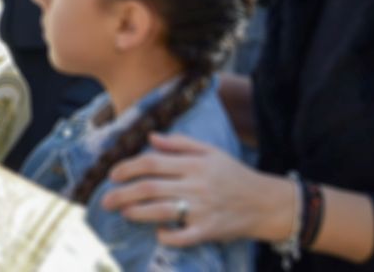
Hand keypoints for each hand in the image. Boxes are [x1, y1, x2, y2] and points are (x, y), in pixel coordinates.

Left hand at [103, 133, 293, 247]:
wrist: (268, 203)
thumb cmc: (235, 175)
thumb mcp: (211, 151)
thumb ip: (180, 143)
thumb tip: (150, 137)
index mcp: (194, 164)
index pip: (152, 163)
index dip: (128, 167)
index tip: (112, 175)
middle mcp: (196, 185)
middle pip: (150, 187)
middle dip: (123, 193)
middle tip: (105, 200)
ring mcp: (203, 209)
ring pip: (161, 211)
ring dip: (137, 213)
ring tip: (123, 212)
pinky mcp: (210, 230)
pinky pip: (183, 236)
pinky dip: (168, 235)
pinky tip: (158, 233)